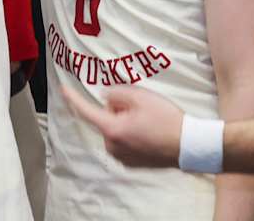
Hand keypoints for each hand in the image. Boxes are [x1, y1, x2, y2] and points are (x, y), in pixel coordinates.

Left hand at [59, 83, 183, 168]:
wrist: (189, 145)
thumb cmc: (166, 120)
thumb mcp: (141, 97)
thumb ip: (116, 94)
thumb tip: (105, 98)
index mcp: (113, 129)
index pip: (87, 111)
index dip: (74, 98)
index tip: (63, 90)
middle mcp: (113, 146)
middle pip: (106, 118)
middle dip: (117, 110)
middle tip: (140, 108)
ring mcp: (122, 157)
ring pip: (116, 129)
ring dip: (125, 122)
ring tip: (149, 122)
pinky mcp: (132, 163)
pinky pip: (124, 141)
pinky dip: (132, 134)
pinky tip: (150, 132)